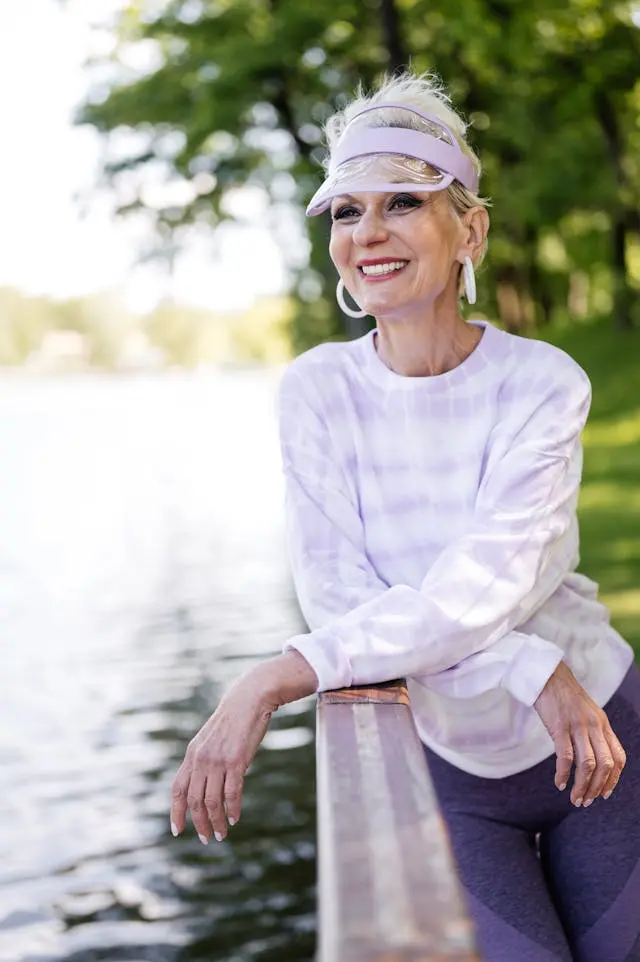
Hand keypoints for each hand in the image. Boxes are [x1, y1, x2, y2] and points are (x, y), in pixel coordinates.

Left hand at [170, 671, 277, 843]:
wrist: (249, 699)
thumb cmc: (233, 721)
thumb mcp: (211, 740)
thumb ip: (205, 760)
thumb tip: (206, 784)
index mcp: (192, 754)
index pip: (177, 789)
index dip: (175, 812)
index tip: (177, 831)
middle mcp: (201, 758)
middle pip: (194, 800)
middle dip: (199, 823)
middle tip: (207, 839)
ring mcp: (217, 760)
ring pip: (212, 801)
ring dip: (216, 821)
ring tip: (221, 834)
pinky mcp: (236, 760)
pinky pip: (232, 792)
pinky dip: (232, 809)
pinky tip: (235, 818)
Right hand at [534, 661, 625, 807]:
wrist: (547, 675)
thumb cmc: (563, 696)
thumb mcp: (586, 713)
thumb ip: (592, 733)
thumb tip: (592, 760)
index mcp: (603, 724)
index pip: (618, 757)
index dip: (614, 779)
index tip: (605, 794)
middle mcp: (594, 725)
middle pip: (605, 765)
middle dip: (597, 788)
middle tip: (586, 801)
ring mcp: (577, 725)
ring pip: (587, 764)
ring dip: (582, 786)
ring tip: (574, 798)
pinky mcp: (559, 725)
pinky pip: (565, 756)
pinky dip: (563, 774)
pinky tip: (559, 783)